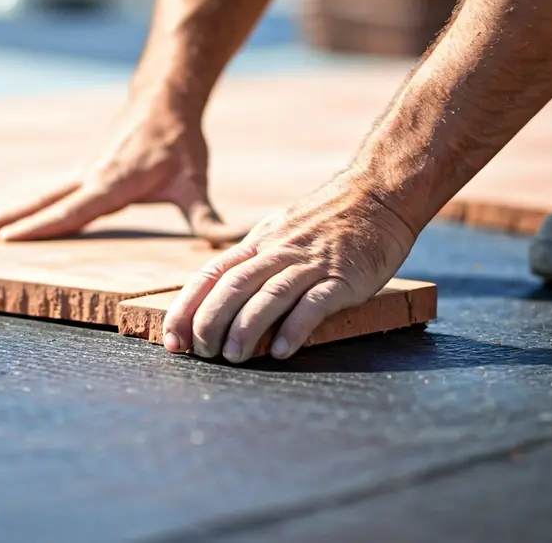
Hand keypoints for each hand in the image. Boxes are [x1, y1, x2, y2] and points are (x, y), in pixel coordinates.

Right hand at [0, 97, 238, 243]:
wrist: (164, 100)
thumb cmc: (180, 143)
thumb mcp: (195, 180)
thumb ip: (205, 215)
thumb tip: (229, 240)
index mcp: (111, 183)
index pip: (71, 210)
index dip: (39, 226)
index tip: (4, 238)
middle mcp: (88, 178)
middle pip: (37, 202)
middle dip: (1, 220)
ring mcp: (81, 174)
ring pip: (36, 197)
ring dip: (2, 213)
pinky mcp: (83, 173)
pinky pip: (47, 194)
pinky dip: (22, 208)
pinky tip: (4, 221)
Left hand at [160, 172, 420, 362]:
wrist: (379, 195)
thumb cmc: (327, 222)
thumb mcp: (280, 233)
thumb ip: (254, 262)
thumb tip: (218, 297)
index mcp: (259, 243)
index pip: (211, 275)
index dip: (187, 308)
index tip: (172, 339)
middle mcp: (279, 252)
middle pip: (233, 286)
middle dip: (210, 322)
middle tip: (202, 353)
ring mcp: (311, 263)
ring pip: (268, 295)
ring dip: (245, 329)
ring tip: (233, 357)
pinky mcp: (344, 277)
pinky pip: (314, 304)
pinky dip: (294, 328)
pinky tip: (281, 352)